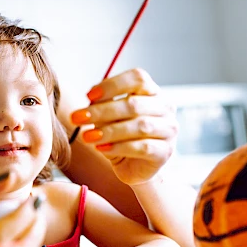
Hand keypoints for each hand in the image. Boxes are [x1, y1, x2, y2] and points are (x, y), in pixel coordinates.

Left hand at [70, 68, 177, 185]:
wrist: (134, 167)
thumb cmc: (122, 138)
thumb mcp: (109, 120)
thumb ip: (103, 108)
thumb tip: (91, 102)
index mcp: (152, 92)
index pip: (138, 78)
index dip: (112, 85)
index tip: (88, 96)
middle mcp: (165, 108)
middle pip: (134, 104)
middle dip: (102, 111)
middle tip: (77, 118)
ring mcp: (168, 130)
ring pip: (139, 126)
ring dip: (109, 131)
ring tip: (87, 136)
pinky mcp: (164, 152)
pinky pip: (142, 147)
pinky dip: (119, 147)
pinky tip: (101, 149)